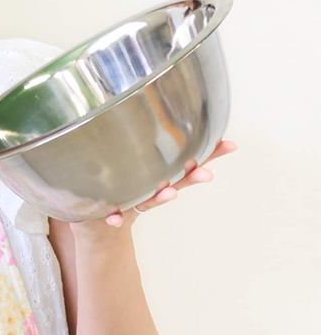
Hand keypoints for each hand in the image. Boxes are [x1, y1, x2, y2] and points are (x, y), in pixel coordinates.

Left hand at [72, 139, 237, 236]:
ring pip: (151, 198)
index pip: (190, 163)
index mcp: (163, 176)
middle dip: (192, 177)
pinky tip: (114, 219)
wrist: (106, 216)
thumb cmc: (128, 183)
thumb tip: (176, 115)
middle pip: (178, 181)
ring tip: (171, 193)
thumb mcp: (143, 163)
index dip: (209, 154)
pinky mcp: (115, 211)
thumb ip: (156, 144)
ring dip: (161, 196)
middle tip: (207, 173)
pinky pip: (115, 215)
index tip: (229, 145)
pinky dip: (116, 218)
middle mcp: (155, 190)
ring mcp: (136, 200)